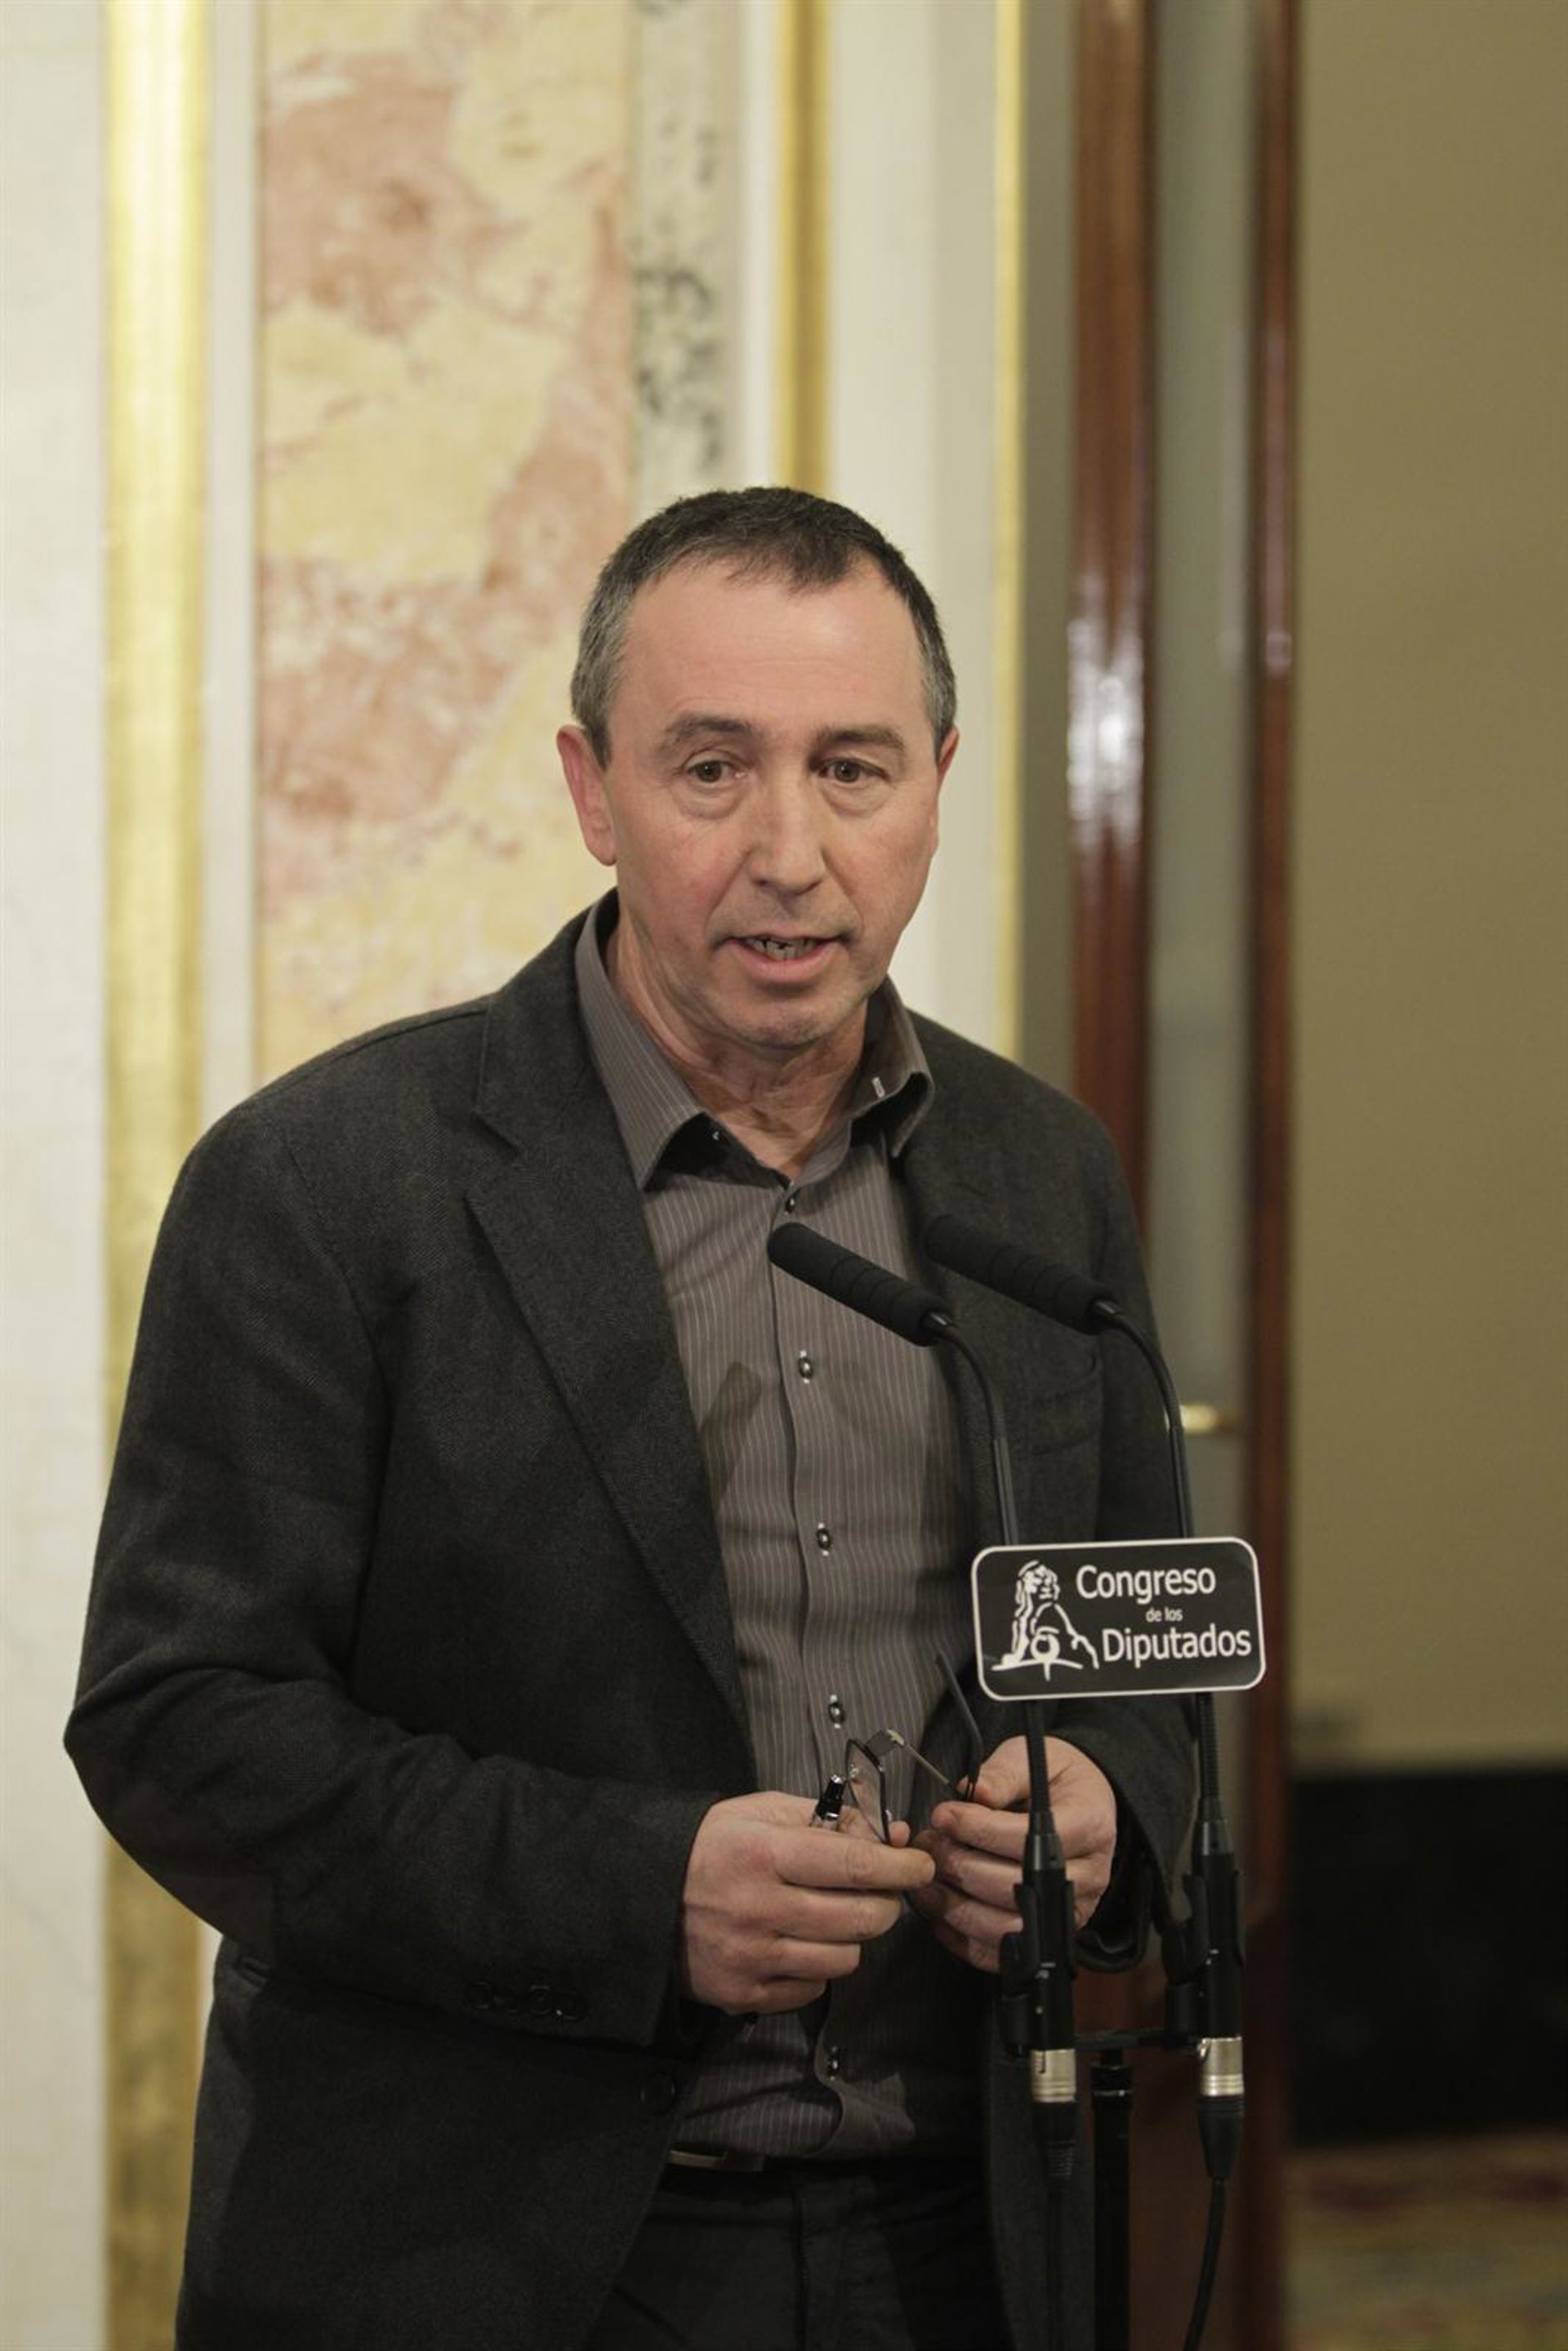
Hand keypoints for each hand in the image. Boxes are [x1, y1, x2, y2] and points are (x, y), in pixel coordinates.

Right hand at [679, 1791, 934, 2013]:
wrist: (642, 1894)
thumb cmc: (710, 1845)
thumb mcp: (759, 1811)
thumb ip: (824, 1819)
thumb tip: (885, 1837)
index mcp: (765, 1854)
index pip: (853, 1864)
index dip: (898, 1866)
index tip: (920, 1864)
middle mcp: (761, 1909)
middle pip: (860, 1919)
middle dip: (885, 1904)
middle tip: (879, 1893)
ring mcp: (752, 1957)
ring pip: (843, 1960)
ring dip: (851, 1938)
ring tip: (831, 1918)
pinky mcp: (743, 1994)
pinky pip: (811, 1991)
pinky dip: (816, 1970)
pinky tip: (798, 1945)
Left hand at [910, 1738, 1116, 1972]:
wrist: (1084, 1804)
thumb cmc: (1056, 1782)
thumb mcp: (1033, 1760)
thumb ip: (1003, 1774)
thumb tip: (974, 1791)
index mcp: (1089, 1826)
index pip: (1028, 1839)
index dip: (979, 1829)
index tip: (944, 1815)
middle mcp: (1087, 1876)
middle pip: (1014, 1887)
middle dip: (960, 1866)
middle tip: (929, 1845)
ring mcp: (1069, 1912)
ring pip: (1006, 1927)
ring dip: (955, 1906)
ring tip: (926, 1880)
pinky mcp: (1049, 1935)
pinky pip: (1001, 1953)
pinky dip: (963, 1939)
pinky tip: (940, 1911)